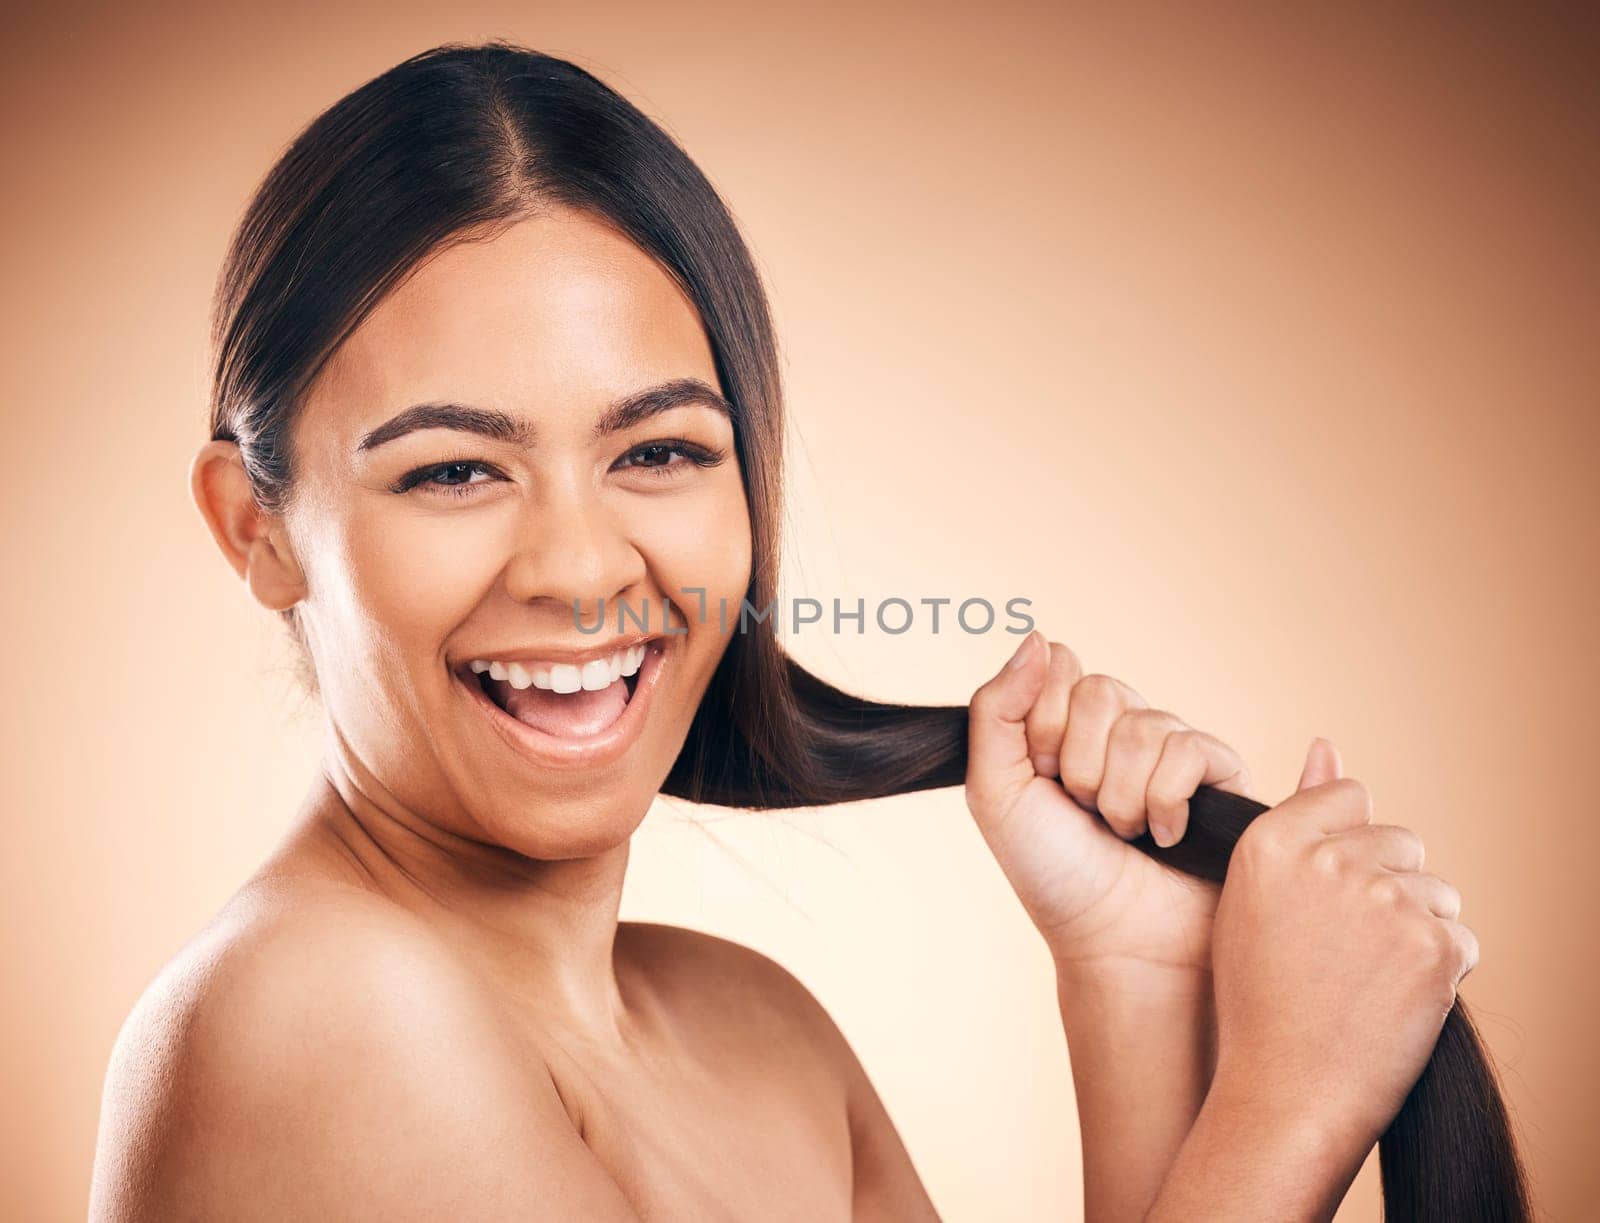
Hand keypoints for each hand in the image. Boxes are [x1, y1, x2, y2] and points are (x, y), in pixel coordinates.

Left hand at [965, 630, 1254, 969]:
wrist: (1112, 941)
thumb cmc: (1053, 874)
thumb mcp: (996, 790)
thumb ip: (997, 708)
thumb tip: (1039, 637)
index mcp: (1069, 724)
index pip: (1060, 667)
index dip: (1044, 727)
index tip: (1042, 778)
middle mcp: (1122, 728)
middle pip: (1100, 690)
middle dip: (1080, 765)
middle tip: (1083, 811)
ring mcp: (1172, 749)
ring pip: (1143, 725)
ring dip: (1120, 795)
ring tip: (1123, 833)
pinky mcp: (1220, 774)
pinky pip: (1188, 750)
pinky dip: (1164, 803)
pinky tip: (1164, 836)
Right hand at [1208, 737, 1477, 1148]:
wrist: (1286, 1091)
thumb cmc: (1263, 998)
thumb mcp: (1256, 896)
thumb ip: (1299, 818)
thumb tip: (1327, 743)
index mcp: (1270, 841)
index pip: (1346, 797)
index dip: (1345, 846)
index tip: (1326, 895)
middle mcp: (1326, 860)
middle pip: (1399, 841)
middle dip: (1388, 886)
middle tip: (1343, 950)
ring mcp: (1382, 900)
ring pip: (1436, 891)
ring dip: (1417, 929)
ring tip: (1366, 980)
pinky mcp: (1431, 945)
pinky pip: (1462, 939)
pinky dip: (1441, 971)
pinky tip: (1395, 1001)